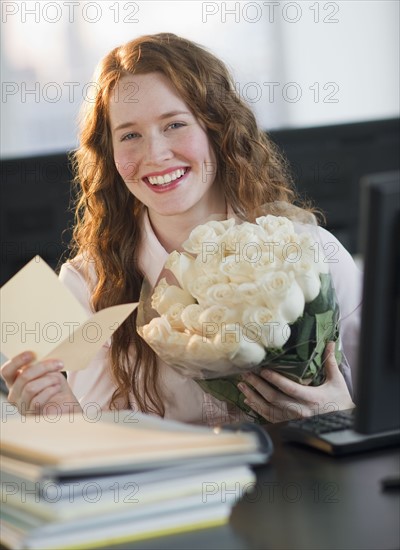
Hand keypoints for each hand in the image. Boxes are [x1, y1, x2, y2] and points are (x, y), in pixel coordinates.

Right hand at [1, 351, 81, 415]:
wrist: (65, 405)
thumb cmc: (54, 386)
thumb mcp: (47, 373)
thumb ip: (39, 366)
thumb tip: (42, 355)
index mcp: (14, 381)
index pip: (6, 371)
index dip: (17, 361)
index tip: (32, 353)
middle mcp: (14, 394)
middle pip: (23, 377)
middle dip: (43, 367)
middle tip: (58, 363)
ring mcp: (21, 405)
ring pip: (30, 388)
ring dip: (48, 380)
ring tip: (58, 379)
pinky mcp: (31, 413)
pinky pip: (37, 400)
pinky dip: (50, 391)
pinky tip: (57, 387)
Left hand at [237, 342, 354, 422]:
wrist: (343, 423)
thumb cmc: (340, 401)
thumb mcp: (337, 381)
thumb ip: (330, 362)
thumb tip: (331, 343)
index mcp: (312, 398)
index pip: (289, 388)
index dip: (275, 380)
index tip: (263, 370)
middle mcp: (300, 410)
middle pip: (274, 398)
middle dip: (258, 386)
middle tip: (247, 374)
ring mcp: (294, 419)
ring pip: (268, 409)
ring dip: (253, 397)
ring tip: (242, 386)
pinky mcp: (290, 423)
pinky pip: (269, 417)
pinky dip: (257, 409)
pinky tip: (248, 400)